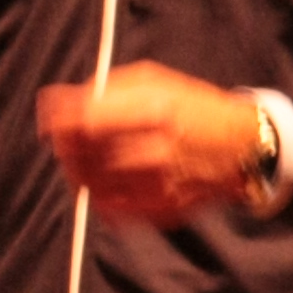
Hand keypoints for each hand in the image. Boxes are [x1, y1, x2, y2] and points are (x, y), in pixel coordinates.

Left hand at [38, 64, 267, 225]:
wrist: (242, 147)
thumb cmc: (190, 105)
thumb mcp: (151, 81)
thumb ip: (102, 91)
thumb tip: (53, 106)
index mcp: (153, 110)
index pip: (85, 123)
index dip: (59, 124)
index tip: (50, 122)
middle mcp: (156, 150)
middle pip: (84, 157)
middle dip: (66, 149)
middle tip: (65, 141)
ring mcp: (160, 185)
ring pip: (94, 186)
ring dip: (79, 172)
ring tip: (83, 160)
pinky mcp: (163, 210)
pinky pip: (112, 211)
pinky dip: (98, 195)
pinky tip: (102, 181)